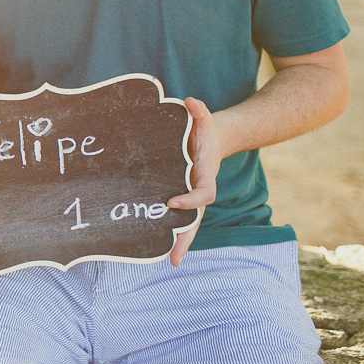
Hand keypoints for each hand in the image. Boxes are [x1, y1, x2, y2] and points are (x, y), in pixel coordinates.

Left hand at [166, 97, 219, 265]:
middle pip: (195, 218)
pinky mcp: (177, 195)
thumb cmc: (204, 130)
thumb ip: (199, 111)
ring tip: (168, 261)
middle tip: (174, 258)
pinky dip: (168, 231)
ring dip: (177, 242)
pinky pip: (174, 216)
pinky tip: (155, 246)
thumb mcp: (204, 118)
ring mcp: (188, 195)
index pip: (203, 194)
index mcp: (206, 175)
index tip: (172, 202)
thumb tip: (190, 102)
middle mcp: (198, 189)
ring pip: (185, 223)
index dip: (190, 200)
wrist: (208, 138)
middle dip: (186, 238)